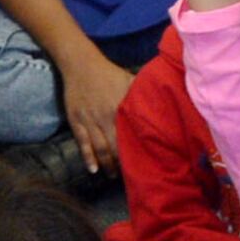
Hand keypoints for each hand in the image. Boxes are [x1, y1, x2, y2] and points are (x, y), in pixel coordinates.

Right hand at [60, 46, 133, 170]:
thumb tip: (163, 103)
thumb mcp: (130, 80)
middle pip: (115, 146)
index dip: (137, 150)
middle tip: (131, 176)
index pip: (130, 135)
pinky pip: (83, 142)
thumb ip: (143, 93)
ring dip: (107, 164)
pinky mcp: (76, 121)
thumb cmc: (109, 73)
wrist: (81, 64)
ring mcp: (89, 120)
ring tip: (113, 176)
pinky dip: (88, 157)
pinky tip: (94, 170)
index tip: (145, 163)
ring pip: (100, 148)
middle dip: (122, 163)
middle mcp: (105, 117)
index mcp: (120, 108)